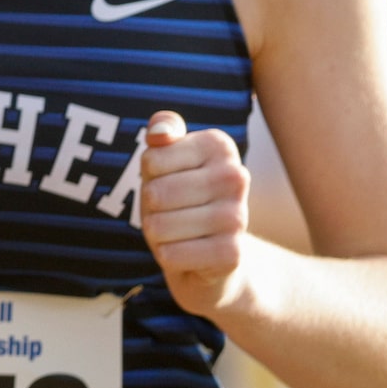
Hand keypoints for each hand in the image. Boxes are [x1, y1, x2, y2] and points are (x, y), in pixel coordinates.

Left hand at [138, 111, 257, 318]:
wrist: (213, 256)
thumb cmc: (181, 199)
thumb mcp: (166, 161)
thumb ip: (163, 131)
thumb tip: (159, 133)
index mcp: (220, 145)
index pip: (151, 159)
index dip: (149, 176)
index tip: (170, 181)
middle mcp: (236, 177)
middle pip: (155, 193)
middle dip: (151, 208)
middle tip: (172, 212)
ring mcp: (237, 216)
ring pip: (158, 225)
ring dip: (158, 234)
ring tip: (180, 231)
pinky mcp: (232, 253)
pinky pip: (170, 254)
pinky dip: (168, 256)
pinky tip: (188, 253)